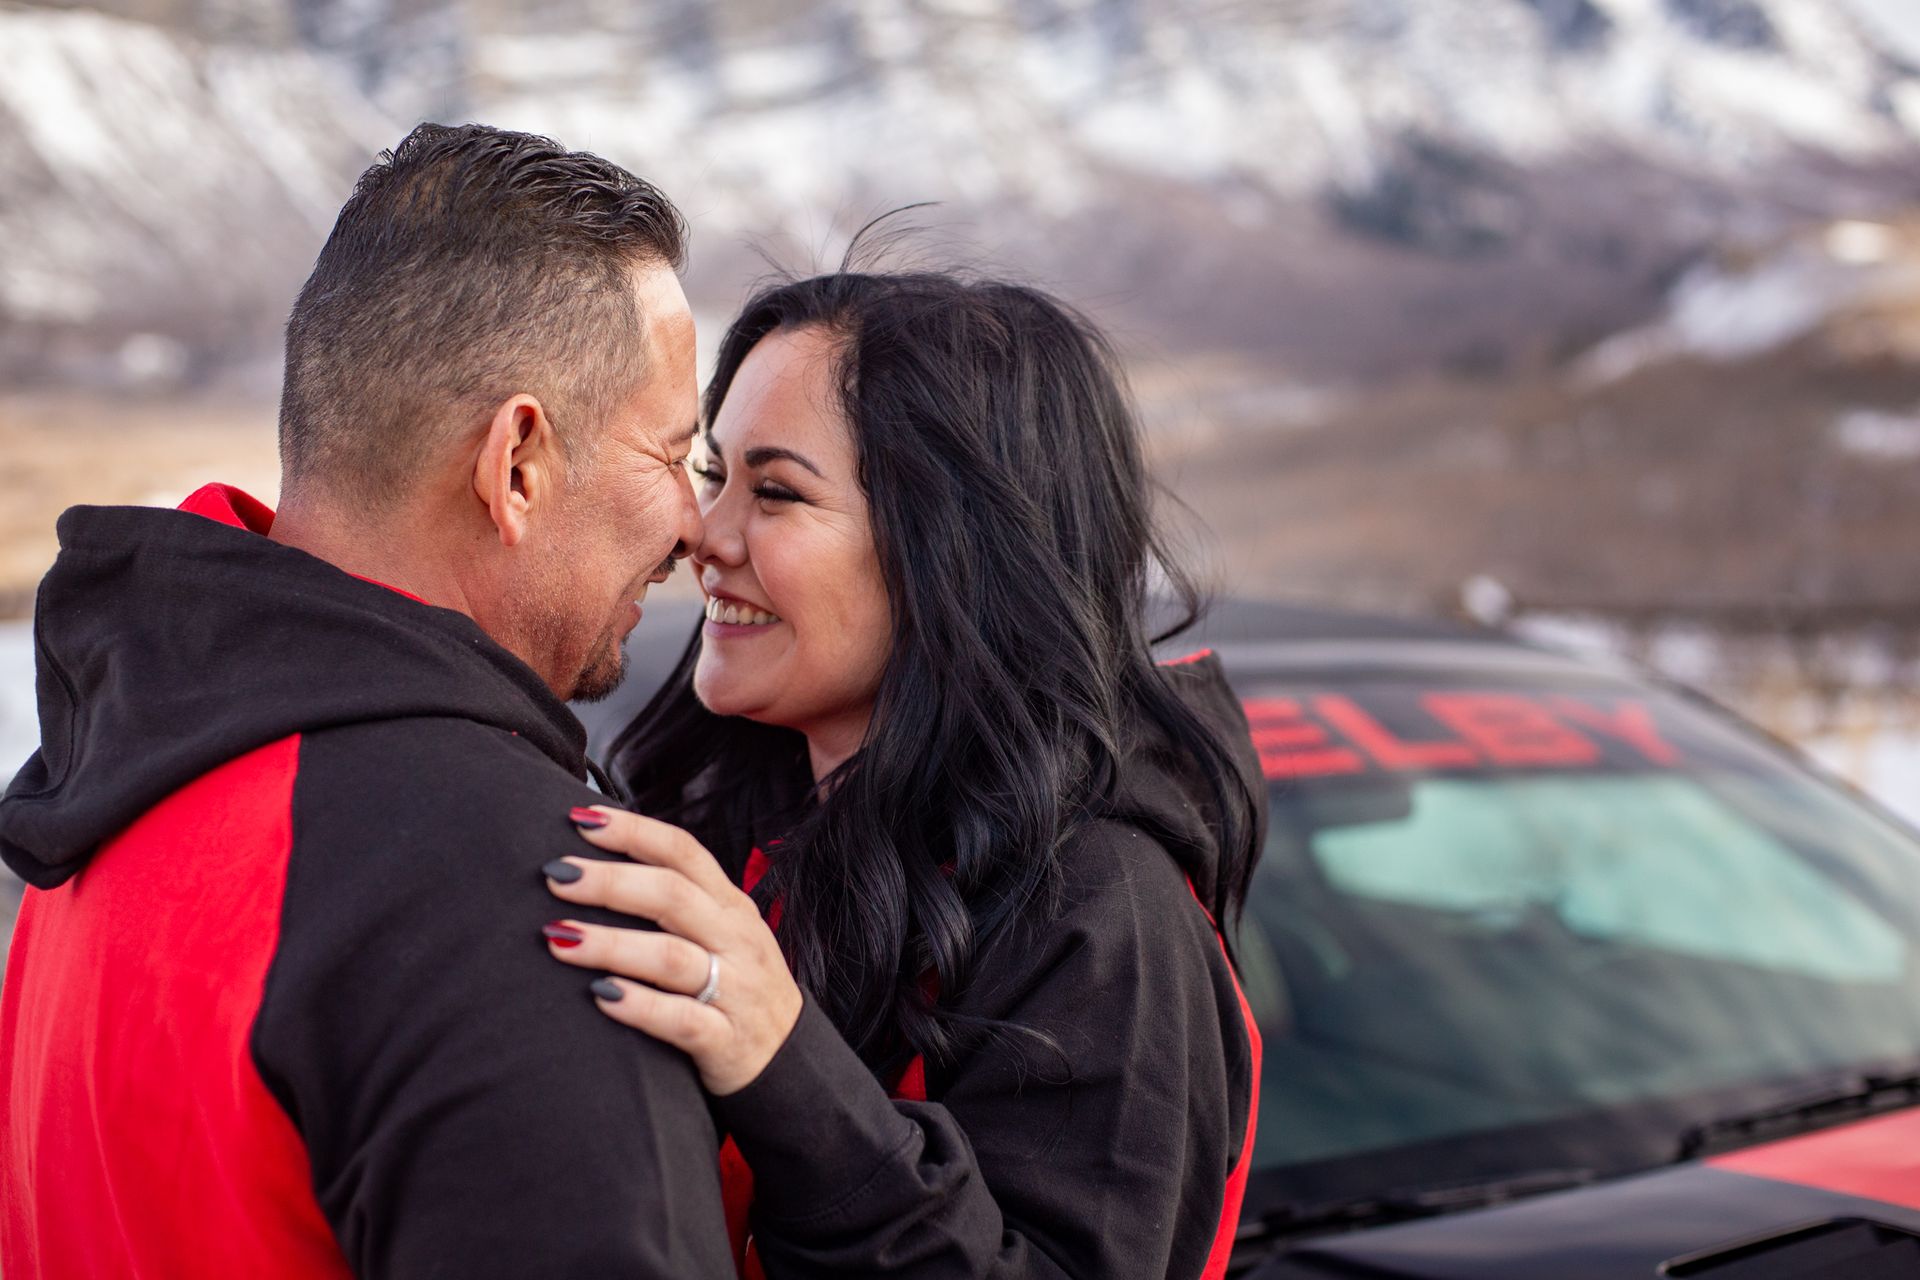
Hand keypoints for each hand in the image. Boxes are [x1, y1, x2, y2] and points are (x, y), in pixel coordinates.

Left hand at [542, 806, 802, 1095]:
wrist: (788, 1061)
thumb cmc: (734, 988)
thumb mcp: (721, 934)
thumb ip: (676, 902)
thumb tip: (597, 865)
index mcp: (730, 906)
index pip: (684, 853)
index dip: (633, 832)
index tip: (580, 820)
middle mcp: (736, 940)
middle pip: (673, 896)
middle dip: (610, 883)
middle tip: (556, 876)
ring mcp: (735, 990)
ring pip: (671, 957)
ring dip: (611, 944)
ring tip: (559, 937)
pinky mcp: (727, 1040)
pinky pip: (681, 1020)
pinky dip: (640, 1006)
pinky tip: (601, 998)